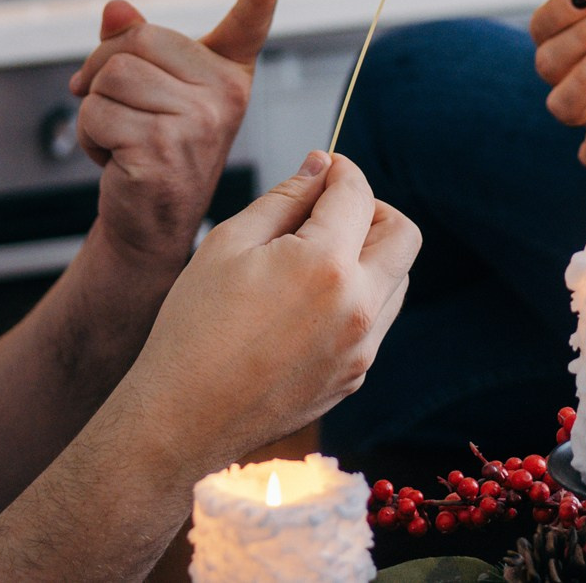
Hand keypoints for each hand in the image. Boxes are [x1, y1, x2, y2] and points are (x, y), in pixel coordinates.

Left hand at [67, 0, 283, 268]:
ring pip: (109, 76)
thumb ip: (134, 44)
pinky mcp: (161, 149)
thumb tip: (116, 9)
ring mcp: (197, 122)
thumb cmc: (151, 149)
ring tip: (119, 137)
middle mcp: (223, 94)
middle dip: (102, 70)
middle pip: (134, 40)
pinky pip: (95, 113)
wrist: (148, 223)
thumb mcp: (150, 90)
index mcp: (227, 74)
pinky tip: (114, 160)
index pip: (248, 26)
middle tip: (114, 107)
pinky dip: (88, 136)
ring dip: (93, 108)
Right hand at [123, 152, 419, 468]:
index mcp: (325, 267)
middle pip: (403, 235)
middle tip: (331, 210)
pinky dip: (357, 297)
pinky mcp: (355, 377)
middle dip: (373, 210)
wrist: (182, 420)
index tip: (324, 169)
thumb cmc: (194, 328)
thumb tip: (320, 165)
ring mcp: (362, 349)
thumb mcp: (229, 244)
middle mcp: (358, 309)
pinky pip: (376, 321)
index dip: (341, 170)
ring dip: (369, 256)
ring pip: (396, 279)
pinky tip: (306, 303)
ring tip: (312, 259)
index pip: (358, 195)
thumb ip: (284, 197)